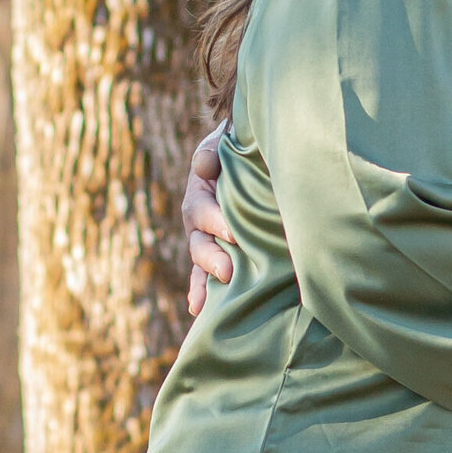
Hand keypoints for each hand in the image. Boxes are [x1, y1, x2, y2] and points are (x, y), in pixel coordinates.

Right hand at [184, 122, 233, 316]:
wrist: (254, 160)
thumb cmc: (241, 149)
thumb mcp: (225, 142)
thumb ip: (213, 151)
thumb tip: (204, 167)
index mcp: (201, 193)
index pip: (201, 209)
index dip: (214, 221)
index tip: (232, 232)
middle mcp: (201, 221)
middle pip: (199, 242)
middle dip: (211, 259)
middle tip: (229, 271)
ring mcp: (210, 240)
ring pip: (202, 263)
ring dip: (204, 282)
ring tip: (207, 302)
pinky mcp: (223, 254)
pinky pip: (207, 276)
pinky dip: (202, 291)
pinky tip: (197, 310)